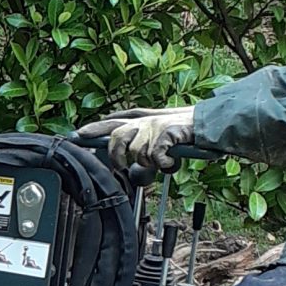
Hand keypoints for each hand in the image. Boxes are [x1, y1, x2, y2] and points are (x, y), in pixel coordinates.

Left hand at [78, 106, 196, 174]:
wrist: (209, 123)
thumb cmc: (184, 132)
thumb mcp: (159, 134)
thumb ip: (143, 145)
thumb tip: (131, 165)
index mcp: (141, 120)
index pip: (111, 122)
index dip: (93, 129)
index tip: (76, 136)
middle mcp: (144, 121)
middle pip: (116, 137)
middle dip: (116, 155)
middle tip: (123, 164)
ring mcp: (155, 126)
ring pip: (136, 151)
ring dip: (148, 161)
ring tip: (160, 160)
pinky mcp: (167, 132)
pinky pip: (155, 154)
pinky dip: (162, 162)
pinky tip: (170, 161)